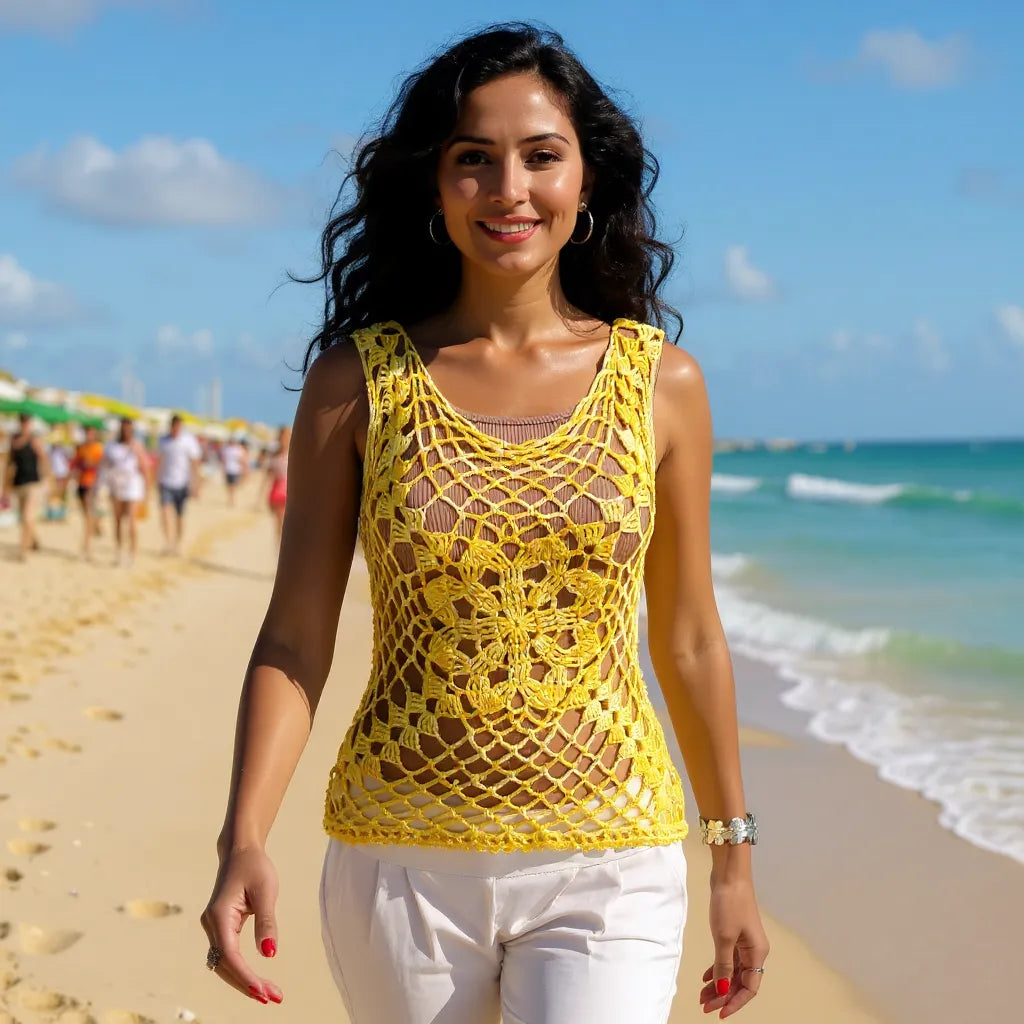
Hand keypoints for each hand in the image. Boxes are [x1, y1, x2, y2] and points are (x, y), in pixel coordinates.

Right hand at [200, 846, 283, 1005]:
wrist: (241, 850)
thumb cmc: (255, 866)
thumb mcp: (266, 891)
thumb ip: (266, 922)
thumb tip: (269, 954)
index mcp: (219, 915)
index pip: (231, 955)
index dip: (246, 977)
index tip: (264, 993)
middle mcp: (211, 924)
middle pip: (225, 965)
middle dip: (247, 984)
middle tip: (273, 997)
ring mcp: (213, 927)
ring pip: (225, 963)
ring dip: (244, 980)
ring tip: (270, 993)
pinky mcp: (220, 927)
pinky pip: (228, 955)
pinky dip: (241, 970)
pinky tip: (258, 980)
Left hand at [699, 877, 769, 1017]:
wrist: (730, 875)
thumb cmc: (730, 903)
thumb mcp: (724, 938)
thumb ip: (723, 966)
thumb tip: (723, 990)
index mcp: (757, 953)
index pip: (749, 988)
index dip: (734, 1002)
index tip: (719, 1012)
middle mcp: (754, 950)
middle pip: (740, 981)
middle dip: (724, 995)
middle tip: (705, 1005)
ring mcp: (745, 942)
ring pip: (733, 971)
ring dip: (719, 983)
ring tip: (702, 995)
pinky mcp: (735, 933)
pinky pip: (728, 959)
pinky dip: (718, 969)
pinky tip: (706, 977)